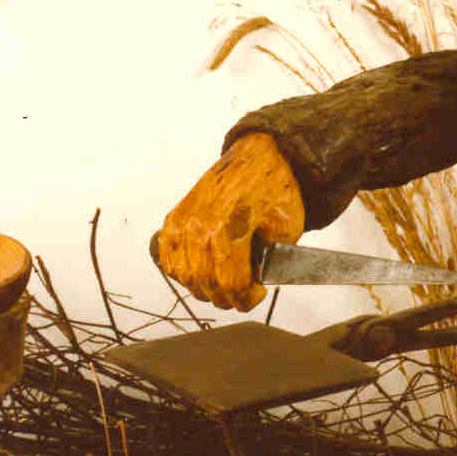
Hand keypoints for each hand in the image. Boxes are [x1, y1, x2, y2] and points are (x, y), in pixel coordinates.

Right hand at [153, 133, 304, 310]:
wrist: (259, 156)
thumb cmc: (275, 187)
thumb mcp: (288, 227)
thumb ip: (274, 259)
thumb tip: (257, 281)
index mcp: (228, 229)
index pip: (231, 283)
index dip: (246, 299)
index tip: (257, 296)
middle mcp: (199, 227)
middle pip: (206, 284)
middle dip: (227, 298)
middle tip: (242, 298)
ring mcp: (183, 222)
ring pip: (184, 275)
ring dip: (204, 289)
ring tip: (223, 288)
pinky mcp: (174, 217)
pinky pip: (168, 257)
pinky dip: (181, 272)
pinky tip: (199, 274)